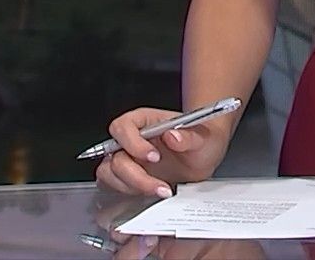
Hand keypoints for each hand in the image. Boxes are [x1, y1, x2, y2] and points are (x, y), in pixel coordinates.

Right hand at [93, 107, 230, 199]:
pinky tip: (153, 194)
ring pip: (109, 173)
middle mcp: (131, 139)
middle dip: (136, 175)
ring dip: (132, 187)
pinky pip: (115, 186)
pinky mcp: (128, 177)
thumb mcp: (202, 137)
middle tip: (162, 185)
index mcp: (145, 121)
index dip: (133, 143)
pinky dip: (131, 193)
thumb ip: (188, 136)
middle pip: (114, 156)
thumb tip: (172, 136)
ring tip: (161, 190)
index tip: (154, 157)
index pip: (123, 127)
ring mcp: (128, 158)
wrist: (205, 154)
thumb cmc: (201, 139)